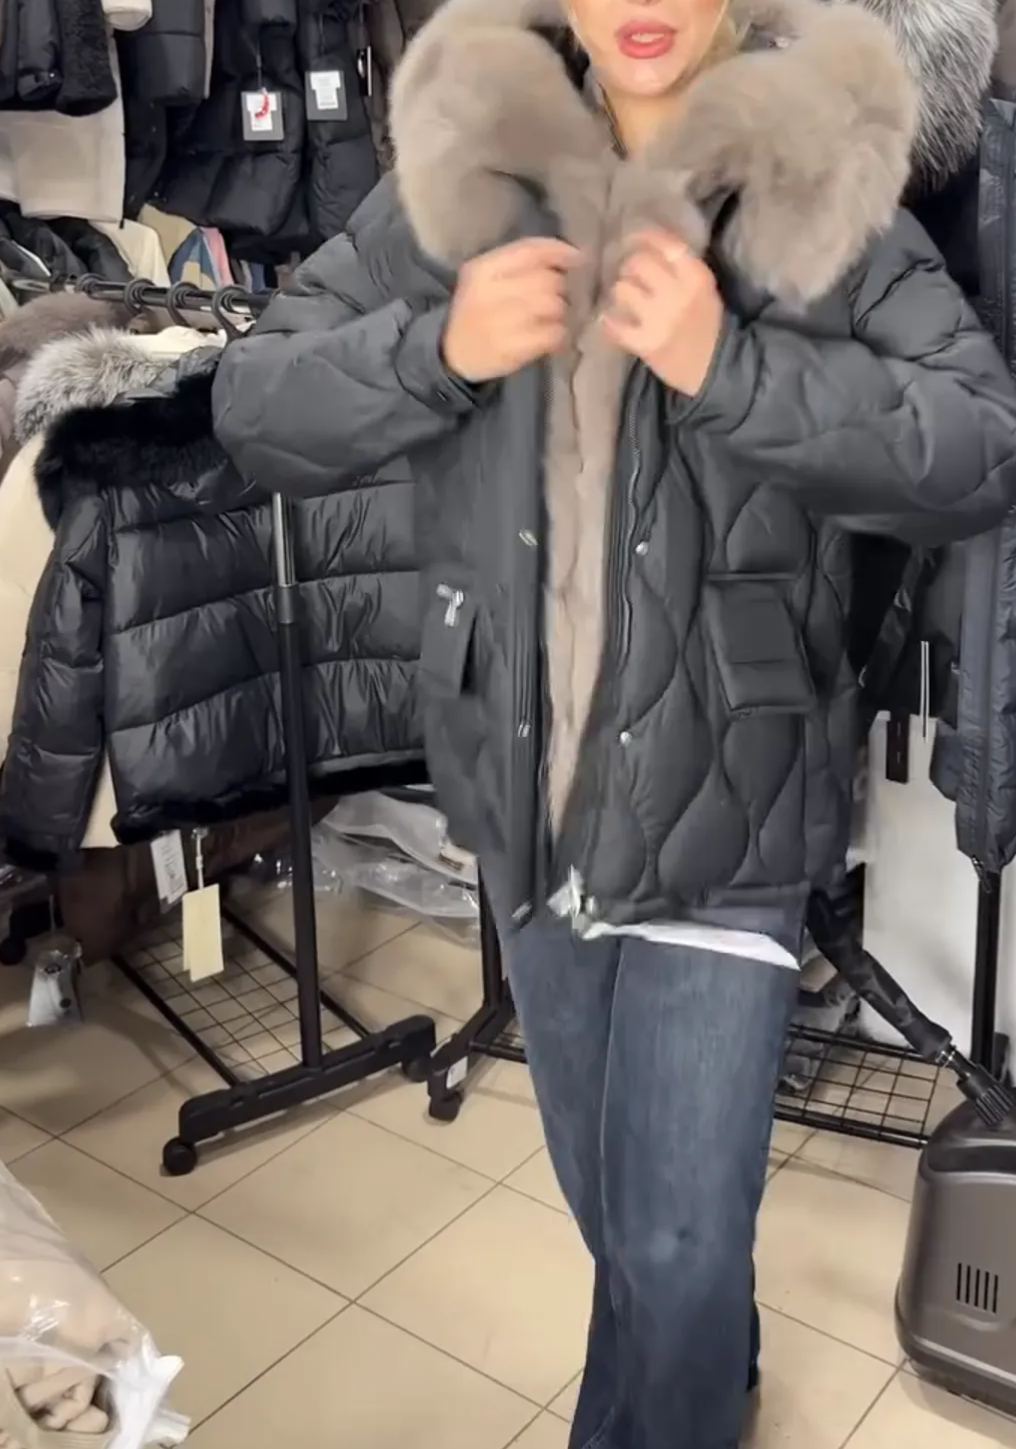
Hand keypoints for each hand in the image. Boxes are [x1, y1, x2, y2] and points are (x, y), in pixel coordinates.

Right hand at [442, 238, 581, 383]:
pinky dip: (559, 335)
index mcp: (483, 269)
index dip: (560, 252)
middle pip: (547, 280)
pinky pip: (551, 334)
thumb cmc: (476, 310)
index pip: (530, 251)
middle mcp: (490, 293)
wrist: (450, 351)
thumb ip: (520, 263)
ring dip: (561, 312)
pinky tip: (553, 337)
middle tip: (559, 297)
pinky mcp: (510, 350)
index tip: (578, 258)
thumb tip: (569, 256)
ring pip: (553, 306)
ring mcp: (499, 323)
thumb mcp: (486, 278)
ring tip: (554, 318)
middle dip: (561, 288)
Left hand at [601, 229, 723, 396]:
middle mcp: (677, 293)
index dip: (643, 237)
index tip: (631, 238)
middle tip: (629, 277)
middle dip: (629, 267)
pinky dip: (609, 323)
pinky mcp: (645, 343)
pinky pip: (614, 325)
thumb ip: (680, 267)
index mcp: (696, 277)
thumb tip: (646, 244)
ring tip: (626, 302)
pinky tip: (609, 322)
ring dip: (620, 294)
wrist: (713, 369)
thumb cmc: (706, 325)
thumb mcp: (703, 288)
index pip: (666, 244)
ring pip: (622, 289)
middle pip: (638, 262)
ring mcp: (659, 319)